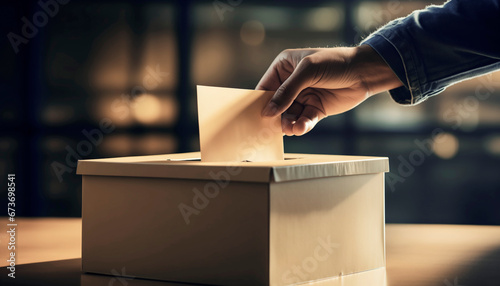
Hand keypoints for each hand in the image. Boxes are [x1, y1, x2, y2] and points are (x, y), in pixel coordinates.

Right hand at [256, 45, 401, 135]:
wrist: (364, 72)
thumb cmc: (335, 62)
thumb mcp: (307, 72)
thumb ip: (286, 92)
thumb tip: (268, 111)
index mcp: (284, 67)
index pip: (265, 87)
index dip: (261, 102)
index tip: (257, 117)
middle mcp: (291, 83)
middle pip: (276, 105)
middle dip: (276, 117)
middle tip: (276, 128)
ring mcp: (303, 97)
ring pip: (289, 116)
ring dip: (289, 124)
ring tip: (292, 129)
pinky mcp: (315, 109)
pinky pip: (304, 120)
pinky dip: (302, 125)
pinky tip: (302, 127)